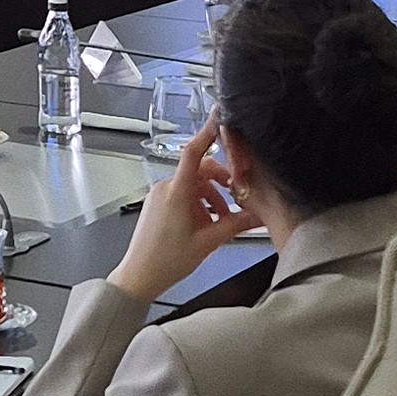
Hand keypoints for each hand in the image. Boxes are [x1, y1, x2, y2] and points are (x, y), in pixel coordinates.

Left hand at [107, 118, 254, 303]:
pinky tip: (205, 224)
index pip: (193, 153)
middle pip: (199, 171)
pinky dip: (198, 204)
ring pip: (193, 185)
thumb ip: (235, 225)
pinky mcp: (157, 205)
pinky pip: (182, 195)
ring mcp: (159, 196)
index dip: (207, 133)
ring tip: (219, 222)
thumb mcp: (207, 242)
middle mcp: (165, 189)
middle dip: (220, 183)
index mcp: (176, 193)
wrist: (139, 276)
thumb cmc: (165, 261)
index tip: (218, 118)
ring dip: (210, 198)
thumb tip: (258, 216)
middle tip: (235, 198)